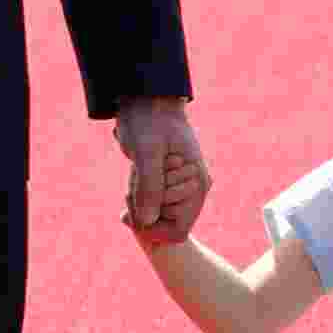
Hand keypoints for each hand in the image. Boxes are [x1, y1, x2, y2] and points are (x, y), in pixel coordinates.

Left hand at [114, 96, 211, 244]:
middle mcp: (196, 189)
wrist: (148, 100)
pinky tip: (134, 178)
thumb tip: (146, 221)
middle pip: (165, 224)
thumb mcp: (146, 151)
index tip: (135, 207)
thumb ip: (149, 187)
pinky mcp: (172, 182)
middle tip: (135, 177)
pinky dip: (140, 195)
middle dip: (144, 207)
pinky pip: (153, 203)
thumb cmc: (149, 120)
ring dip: (140, 199)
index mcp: (198, 184)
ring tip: (136, 172)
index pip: (178, 231)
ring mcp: (185, 187)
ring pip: (157, 214)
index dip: (154, 227)